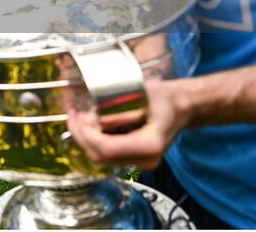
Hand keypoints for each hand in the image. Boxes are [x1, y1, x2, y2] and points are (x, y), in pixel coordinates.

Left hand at [64, 78, 186, 169]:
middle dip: (81, 136)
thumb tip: (92, 119)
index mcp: (150, 145)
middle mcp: (146, 159)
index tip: (77, 118)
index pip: (108, 149)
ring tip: (78, 118)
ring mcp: (141, 162)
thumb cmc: (164, 98)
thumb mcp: (141, 95)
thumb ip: (118, 109)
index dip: (87, 136)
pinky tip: (89, 125)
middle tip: (73, 116)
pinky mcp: (135, 158)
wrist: (182, 106)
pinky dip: (94, 140)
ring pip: (102, 158)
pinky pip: (109, 154)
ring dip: (85, 139)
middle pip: (101, 157)